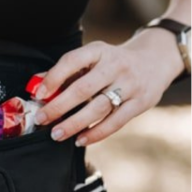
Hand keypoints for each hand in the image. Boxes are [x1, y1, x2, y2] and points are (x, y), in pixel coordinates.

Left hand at [33, 28, 184, 145]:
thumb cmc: (115, 62)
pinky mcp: (140, 103)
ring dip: (74, 123)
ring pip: (98, 108)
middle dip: (59, 106)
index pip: (73, 61)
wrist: (155, 61)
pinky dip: (96, 133)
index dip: (54, 77)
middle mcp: (116, 66)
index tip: (39, 94)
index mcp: (100, 51)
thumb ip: (68, 71)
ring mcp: (130, 85)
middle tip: (41, 119)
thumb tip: (37, 86)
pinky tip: (80, 139)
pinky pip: (115, 122)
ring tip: (57, 134)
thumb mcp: (94, 58)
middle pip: (83, 89)